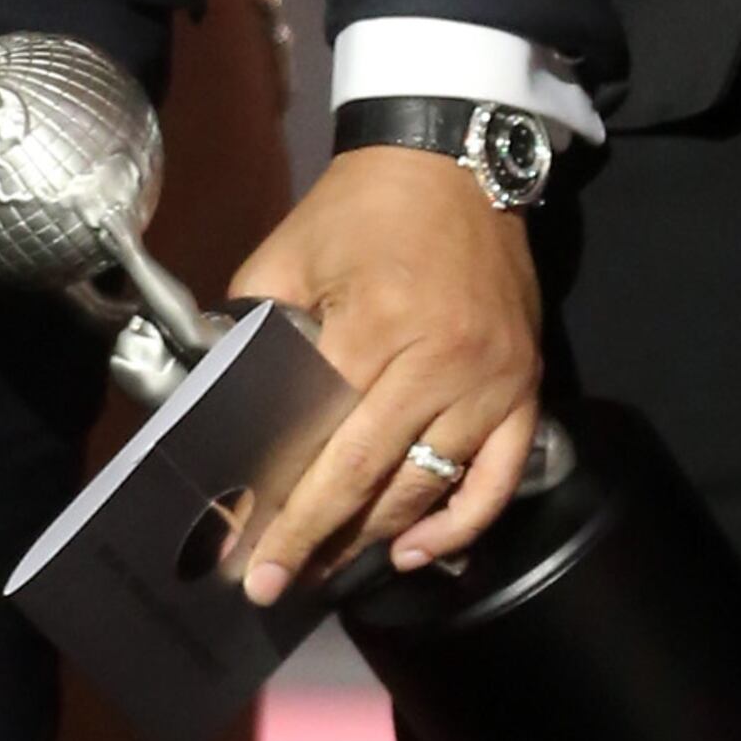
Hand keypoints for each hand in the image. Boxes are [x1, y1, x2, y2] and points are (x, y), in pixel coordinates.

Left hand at [226, 147, 543, 603]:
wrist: (454, 157)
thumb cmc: (363, 205)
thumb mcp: (290, 250)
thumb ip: (251, 320)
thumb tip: (214, 392)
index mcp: (377, 325)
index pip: (319, 438)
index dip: (278, 502)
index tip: (242, 549)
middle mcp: (441, 363)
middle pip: (370, 478)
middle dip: (315, 539)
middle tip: (273, 584)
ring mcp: (492, 382)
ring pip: (429, 488)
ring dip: (376, 538)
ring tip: (328, 569)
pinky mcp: (527, 389)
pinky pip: (496, 481)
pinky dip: (460, 527)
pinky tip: (416, 552)